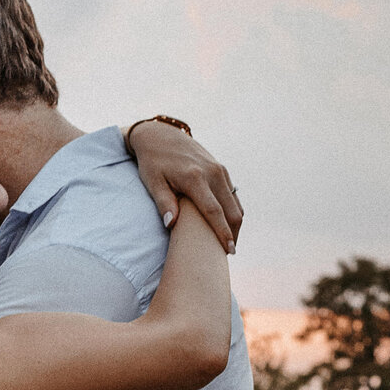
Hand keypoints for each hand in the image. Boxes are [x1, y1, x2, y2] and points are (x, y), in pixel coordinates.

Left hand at [129, 120, 241, 254]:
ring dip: (235, 224)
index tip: (229, 250)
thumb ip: (164, 202)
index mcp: (195, 178)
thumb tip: (171, 224)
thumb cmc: (153, 162)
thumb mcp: (152, 182)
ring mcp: (220, 170)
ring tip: (228, 242)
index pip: (214, 212)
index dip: (222, 233)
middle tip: (228, 254)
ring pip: (236, 203)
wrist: (161, 135)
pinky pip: (233, 194)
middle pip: (232, 210)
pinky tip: (227, 225)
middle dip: (233, 233)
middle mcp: (213, 173)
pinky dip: (233, 211)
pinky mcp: (221, 169)